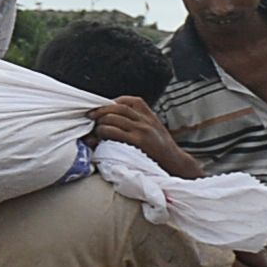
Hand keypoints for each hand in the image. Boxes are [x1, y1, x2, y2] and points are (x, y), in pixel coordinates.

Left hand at [83, 95, 201, 179]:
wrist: (176, 165)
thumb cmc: (161, 151)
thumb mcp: (155, 132)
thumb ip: (140, 124)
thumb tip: (113, 122)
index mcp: (150, 117)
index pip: (130, 101)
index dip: (113, 102)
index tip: (101, 108)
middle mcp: (146, 121)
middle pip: (118, 108)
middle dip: (100, 111)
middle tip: (89, 117)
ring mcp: (142, 131)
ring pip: (113, 118)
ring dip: (99, 123)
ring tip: (93, 130)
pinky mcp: (138, 142)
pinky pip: (114, 133)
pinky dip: (102, 133)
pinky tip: (97, 139)